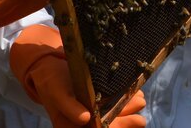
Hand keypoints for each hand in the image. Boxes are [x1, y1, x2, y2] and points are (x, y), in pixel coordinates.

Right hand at [9, 25, 146, 127]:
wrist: (49, 70)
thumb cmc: (51, 82)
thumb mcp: (58, 92)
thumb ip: (69, 106)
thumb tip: (84, 118)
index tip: (134, 121)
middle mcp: (82, 126)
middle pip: (108, 127)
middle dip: (126, 122)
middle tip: (141, 117)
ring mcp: (91, 116)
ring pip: (113, 118)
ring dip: (128, 111)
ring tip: (140, 101)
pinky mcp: (97, 105)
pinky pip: (113, 107)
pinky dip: (125, 101)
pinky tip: (136, 95)